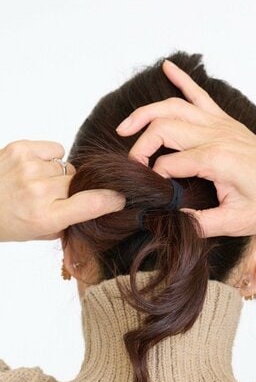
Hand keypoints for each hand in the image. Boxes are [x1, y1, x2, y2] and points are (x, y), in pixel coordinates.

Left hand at [0, 140, 125, 241]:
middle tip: (53, 196)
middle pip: (80, 182)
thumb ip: (71, 221)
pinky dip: (49, 157)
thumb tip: (103, 205)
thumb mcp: (40, 233)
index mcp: (46, 217)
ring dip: (58, 174)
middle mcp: (39, 191)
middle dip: (73, 188)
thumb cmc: (6, 220)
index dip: (112, 199)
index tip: (119, 199)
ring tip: (36, 183)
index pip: (94, 203)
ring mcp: (30, 168)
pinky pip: (56, 149)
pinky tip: (32, 168)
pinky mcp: (21, 149)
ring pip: (67, 167)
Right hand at [116, 59, 255, 236]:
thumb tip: (171, 221)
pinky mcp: (227, 122)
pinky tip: (168, 67)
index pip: (167, 165)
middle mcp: (216, 136)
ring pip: (175, 107)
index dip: (153, 180)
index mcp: (216, 160)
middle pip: (163, 128)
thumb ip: (200, 223)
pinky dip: (183, 80)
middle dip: (140, 145)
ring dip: (147, 113)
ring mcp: (222, 125)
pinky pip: (200, 95)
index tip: (153, 195)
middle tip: (130, 164)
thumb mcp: (237, 222)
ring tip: (125, 127)